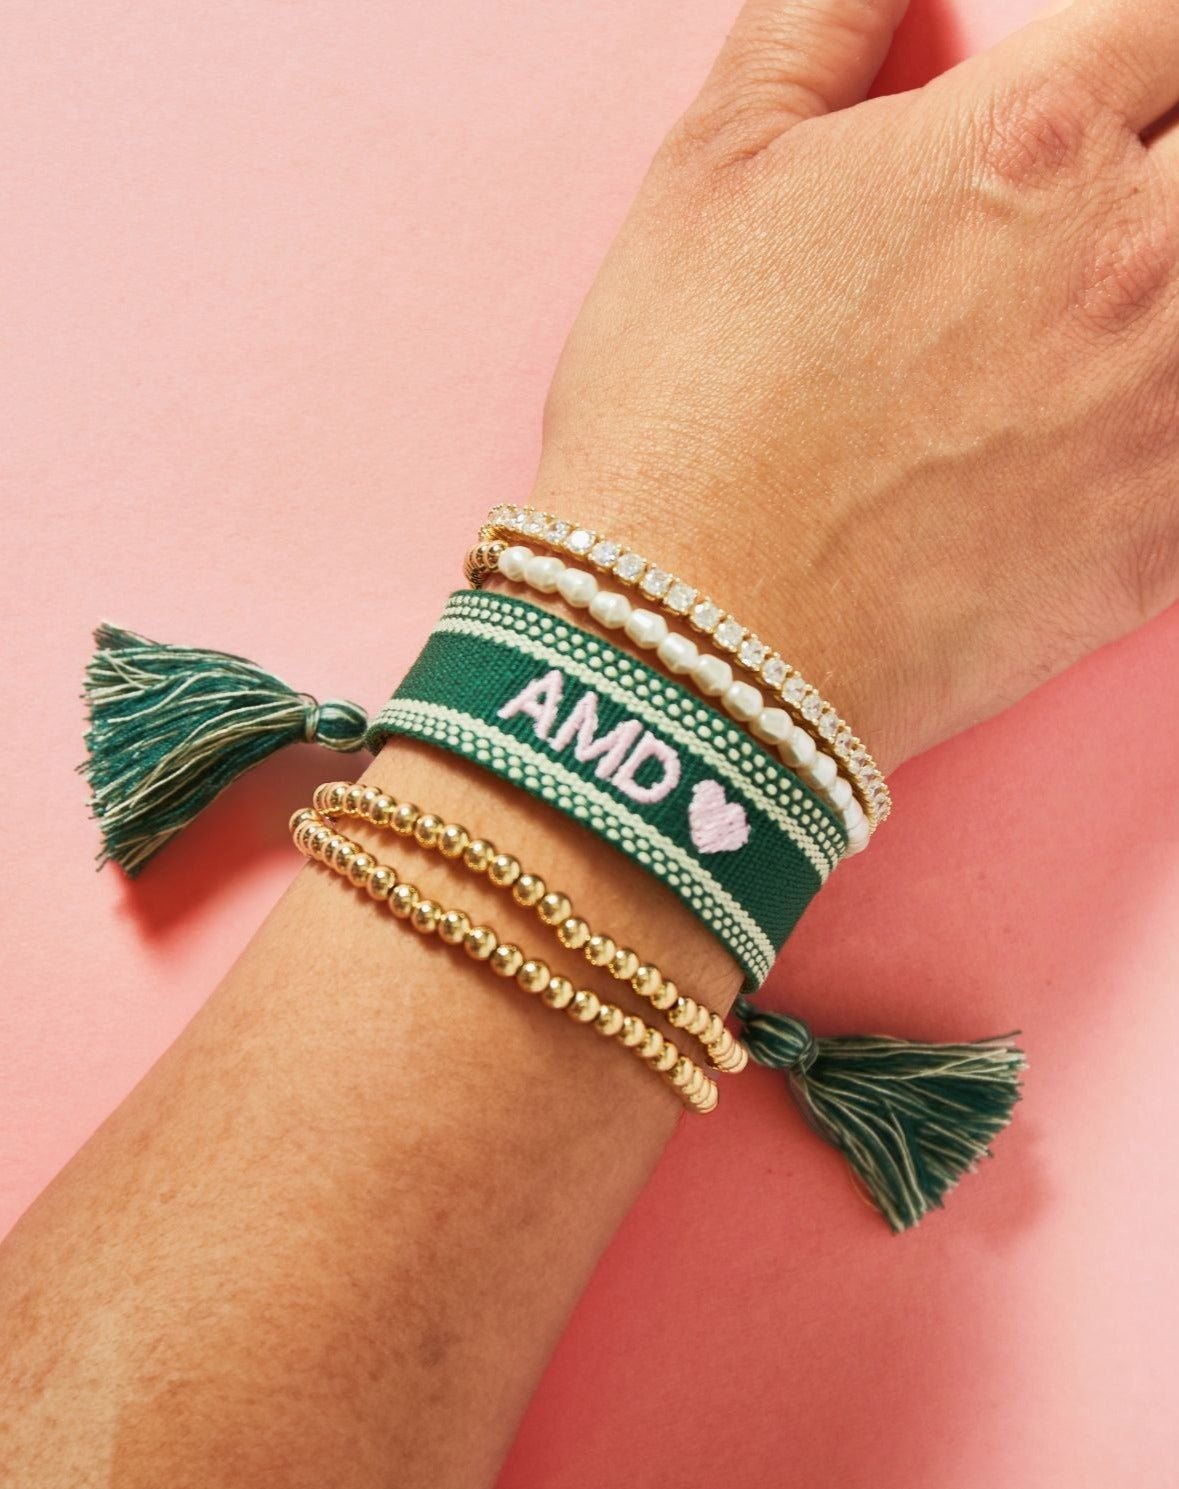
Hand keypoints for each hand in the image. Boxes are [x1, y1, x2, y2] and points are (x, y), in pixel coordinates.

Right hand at [529, 0, 1178, 772]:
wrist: (693, 641)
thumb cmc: (681, 411)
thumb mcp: (714, 166)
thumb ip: (825, 15)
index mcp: (1026, 138)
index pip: (1169, 17)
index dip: (1147, 43)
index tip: (1115, 89)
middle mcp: (1133, 259)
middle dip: (1178, 149)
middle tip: (1131, 188)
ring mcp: (1165, 407)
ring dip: (1175, 282)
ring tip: (1112, 308)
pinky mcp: (1164, 539)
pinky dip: (1176, 413)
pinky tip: (1122, 407)